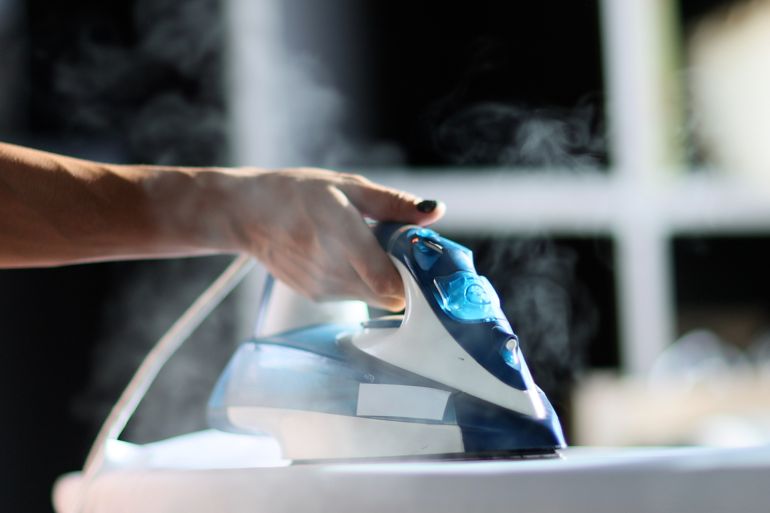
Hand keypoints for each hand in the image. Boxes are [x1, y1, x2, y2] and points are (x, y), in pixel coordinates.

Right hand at [220, 167, 443, 309]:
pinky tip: (350, 257)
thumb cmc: (298, 194)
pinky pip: (356, 296)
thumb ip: (394, 204)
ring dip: (385, 278)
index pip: (390, 281)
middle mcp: (332, 269)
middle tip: (406, 249)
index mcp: (342, 235)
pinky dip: (364, 281)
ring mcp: (323, 288)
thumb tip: (435, 211)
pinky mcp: (317, 297)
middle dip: (407, 275)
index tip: (430, 264)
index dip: (417, 279)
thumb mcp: (348, 187)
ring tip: (372, 248)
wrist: (248, 214)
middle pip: (390, 293)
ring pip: (375, 298)